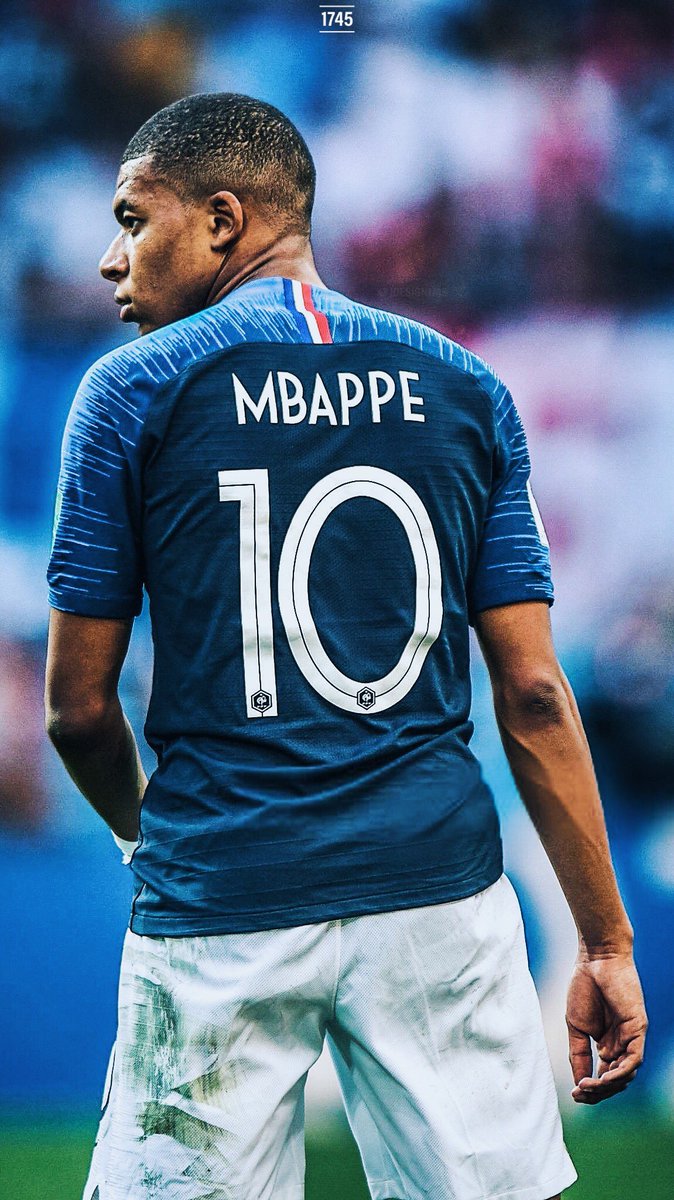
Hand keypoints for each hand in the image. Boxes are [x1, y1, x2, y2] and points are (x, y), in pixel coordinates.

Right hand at [566, 950, 646, 1103]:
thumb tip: (579, 1084)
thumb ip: (579, 1055)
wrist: (595, 959)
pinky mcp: (638, 1029)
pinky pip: (633, 1059)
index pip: (604, 1077)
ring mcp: (631, 1038)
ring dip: (607, 1086)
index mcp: (607, 1044)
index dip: (591, 1090)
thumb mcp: (576, 1027)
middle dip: (598, 1093)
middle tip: (579, 1094)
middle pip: (615, 1081)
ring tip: (587, 1086)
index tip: (574, 1094)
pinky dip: (619, 1072)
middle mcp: (621, 1044)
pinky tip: (602, 1076)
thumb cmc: (585, 987)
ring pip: (626, 1074)